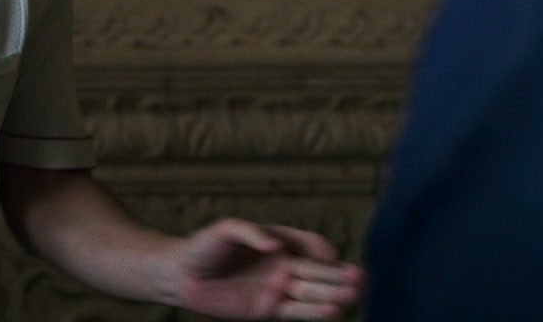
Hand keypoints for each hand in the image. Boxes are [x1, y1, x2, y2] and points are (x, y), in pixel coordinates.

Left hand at [171, 219, 361, 319]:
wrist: (181, 274)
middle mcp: (282, 266)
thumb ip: (250, 233)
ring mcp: (277, 288)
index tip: (330, 256)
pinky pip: (296, 311)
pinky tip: (334, 311)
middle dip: (338, 276)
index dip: (323, 251)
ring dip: (334, 294)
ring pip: (312, 293)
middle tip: (361, 278)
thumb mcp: (224, 230)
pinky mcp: (267, 309)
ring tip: (356, 294)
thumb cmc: (203, 246)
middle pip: (317, 271)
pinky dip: (315, 312)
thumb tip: (275, 246)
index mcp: (277, 243)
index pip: (310, 245)